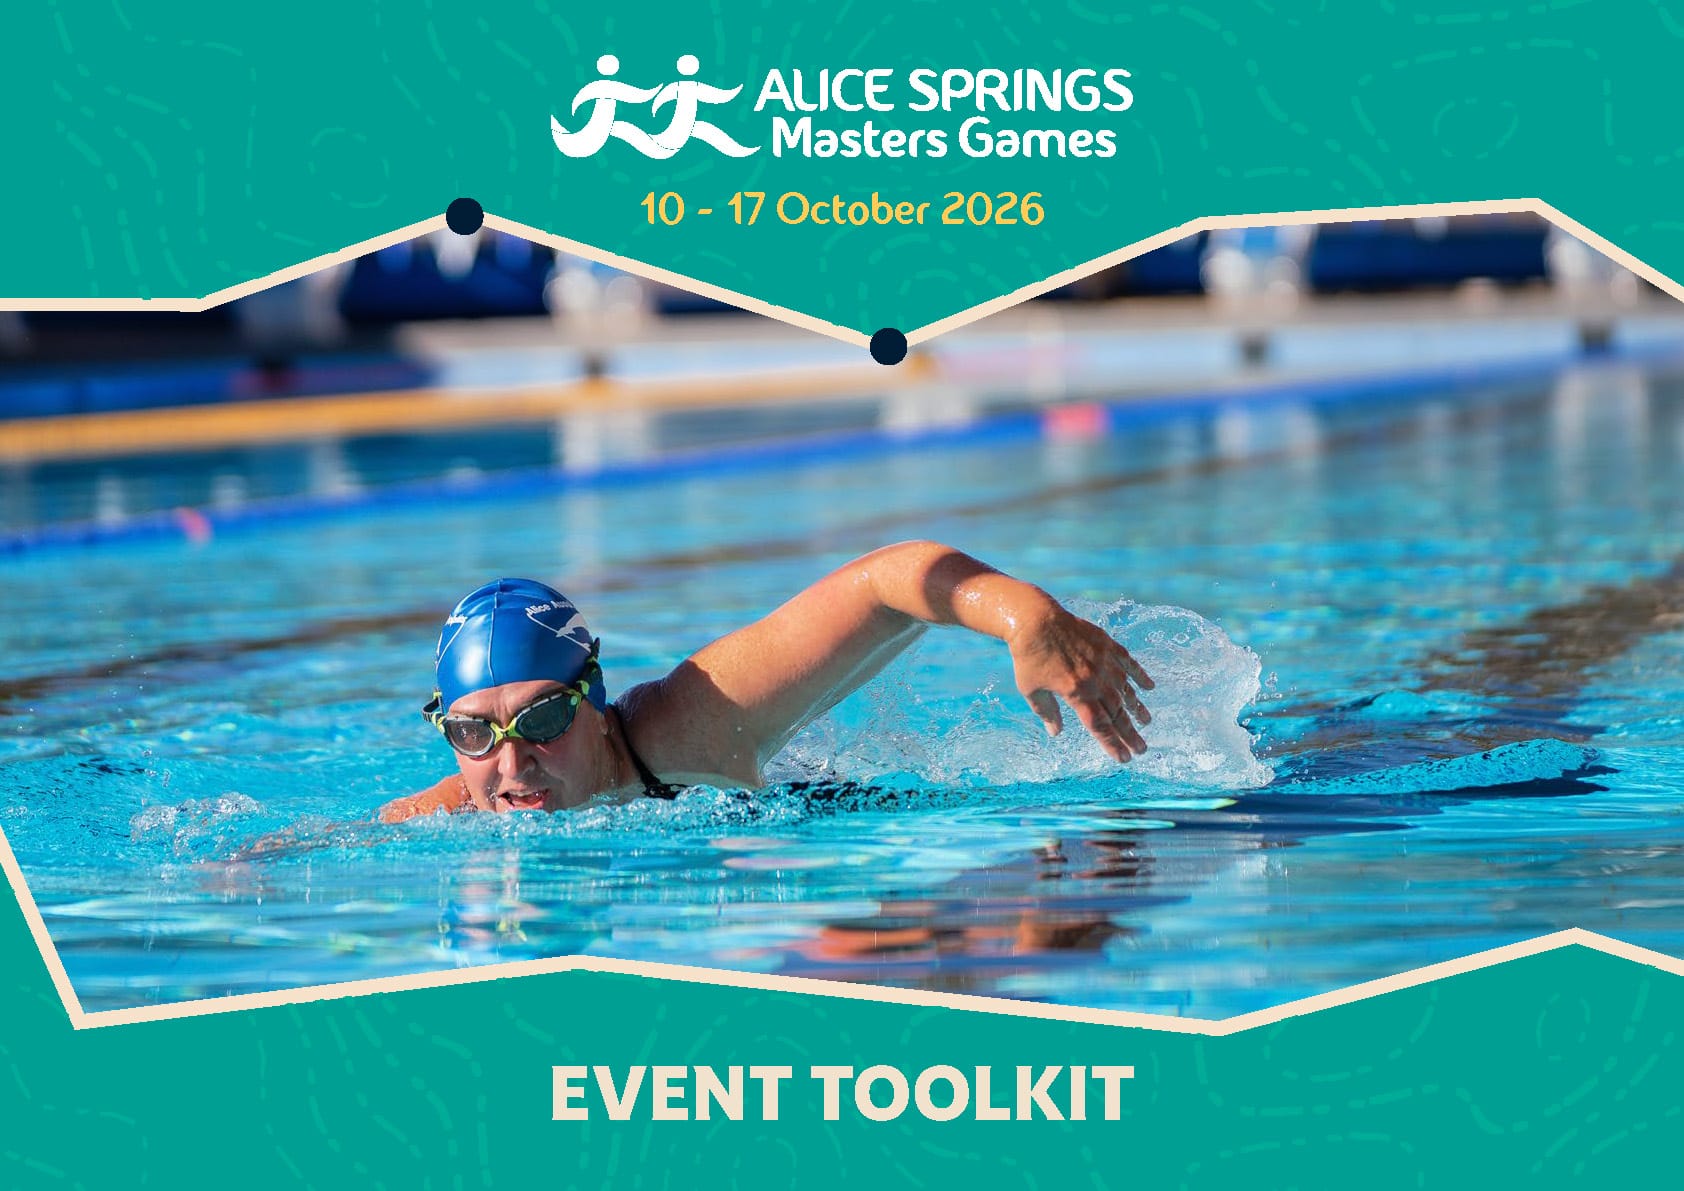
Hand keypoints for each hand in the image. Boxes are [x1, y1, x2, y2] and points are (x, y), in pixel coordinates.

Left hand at [1006, 600, 1154, 761]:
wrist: (1035, 620)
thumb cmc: (1029, 657)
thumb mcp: (1031, 690)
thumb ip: (1047, 712)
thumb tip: (1056, 733)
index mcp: (1076, 693)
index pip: (1099, 725)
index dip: (1112, 744)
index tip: (1124, 758)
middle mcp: (1094, 679)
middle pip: (1117, 712)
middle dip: (1130, 733)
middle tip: (1142, 749)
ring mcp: (1103, 661)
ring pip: (1126, 690)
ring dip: (1137, 708)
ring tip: (1146, 722)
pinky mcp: (1106, 644)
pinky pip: (1128, 662)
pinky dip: (1140, 675)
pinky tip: (1149, 687)